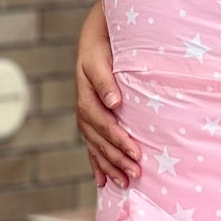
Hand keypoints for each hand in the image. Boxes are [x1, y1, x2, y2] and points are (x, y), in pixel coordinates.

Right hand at [76, 0, 140, 189]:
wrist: (97, 38)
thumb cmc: (104, 46)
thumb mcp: (102, 58)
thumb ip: (107, 80)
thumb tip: (114, 102)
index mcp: (86, 94)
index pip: (103, 122)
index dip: (118, 139)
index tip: (136, 153)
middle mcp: (84, 108)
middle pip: (99, 139)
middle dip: (117, 158)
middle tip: (136, 174)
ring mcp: (86, 115)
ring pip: (95, 145)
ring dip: (109, 165)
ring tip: (125, 183)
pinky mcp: (90, 119)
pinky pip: (91, 145)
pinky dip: (97, 163)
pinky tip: (103, 181)